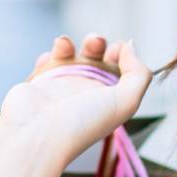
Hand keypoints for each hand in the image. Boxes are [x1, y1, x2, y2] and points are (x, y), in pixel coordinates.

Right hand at [1, 33, 150, 153]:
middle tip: (95, 42)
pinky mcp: (40, 83)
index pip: (120, 71)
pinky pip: (46, 62)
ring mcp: (62, 87)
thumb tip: (129, 47)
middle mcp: (85, 93)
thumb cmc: (83, 122)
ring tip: (65, 44)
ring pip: (69, 57)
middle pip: (94, 59)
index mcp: (108, 99)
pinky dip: (49, 54)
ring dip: (69, 44)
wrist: (37, 134)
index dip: (122, 55)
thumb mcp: (126, 101)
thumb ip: (138, 73)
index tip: (117, 48)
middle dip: (96, 44)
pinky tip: (48, 58)